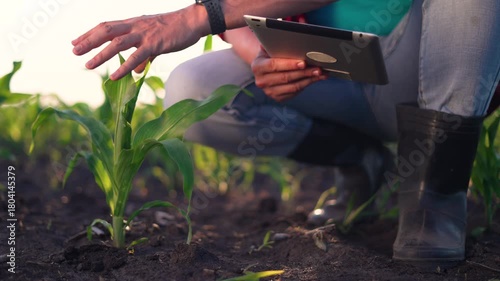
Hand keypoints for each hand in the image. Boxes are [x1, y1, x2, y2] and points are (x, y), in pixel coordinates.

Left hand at [72, 8, 204, 79]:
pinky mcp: (155, 44)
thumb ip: (144, 56)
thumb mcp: (155, 41)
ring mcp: (144, 35)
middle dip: (88, 41)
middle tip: (74, 51)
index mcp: (133, 23)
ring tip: (88, 65)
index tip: (76, 42)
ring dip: (100, 55)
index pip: (106, 26)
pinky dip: (124, 67)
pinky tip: (115, 76)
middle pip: (106, 31)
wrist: (191, 21)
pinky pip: (136, 57)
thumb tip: (137, 70)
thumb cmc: (174, 30)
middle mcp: (135, 26)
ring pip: (117, 44)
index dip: (89, 34)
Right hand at [251, 47, 326, 101]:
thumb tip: (301, 29)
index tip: (303, 62)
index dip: (289, 64)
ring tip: (321, 73)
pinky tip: (316, 78)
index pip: (274, 65)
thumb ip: (281, 40)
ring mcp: (269, 91)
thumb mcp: (272, 46)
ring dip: (308, 79)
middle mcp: (261, 81)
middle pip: (285, 77)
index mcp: (257, 66)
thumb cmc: (272, 53)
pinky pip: (295, 92)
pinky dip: (307, 84)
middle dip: (303, 72)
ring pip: (292, 86)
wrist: (266, 67)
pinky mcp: (278, 98)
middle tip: (317, 68)